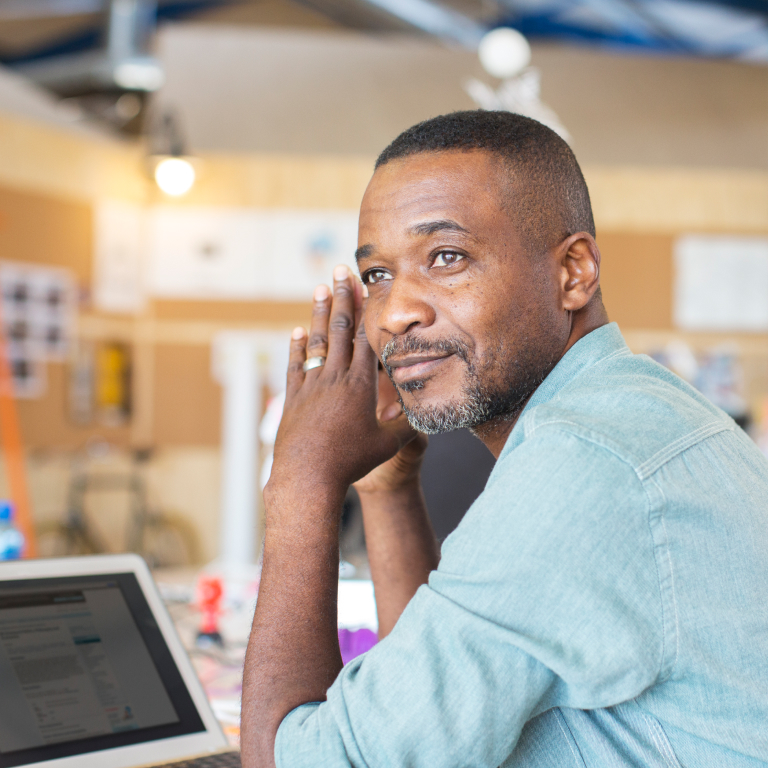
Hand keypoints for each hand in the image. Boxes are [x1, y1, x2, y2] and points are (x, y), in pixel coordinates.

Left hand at [266, 265, 415, 507]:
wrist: (307, 476)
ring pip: (317, 342)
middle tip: (340, 270)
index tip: (366, 286)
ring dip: (319, 314)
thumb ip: (407, 426)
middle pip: (340, 330)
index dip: (367, 310)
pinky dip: (298, 347)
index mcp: (360, 385)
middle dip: (342, 297)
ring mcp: (311, 386)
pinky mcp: (293, 398)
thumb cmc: (350, 461)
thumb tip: (426, 413)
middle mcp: (334, 378)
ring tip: (319, 289)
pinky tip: (298, 332)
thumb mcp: (386, 445)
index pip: (366, 339)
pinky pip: (296, 365)